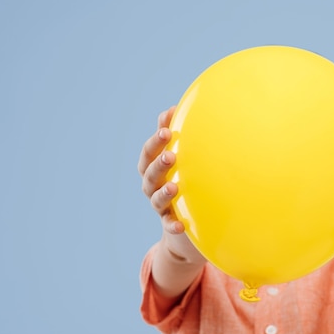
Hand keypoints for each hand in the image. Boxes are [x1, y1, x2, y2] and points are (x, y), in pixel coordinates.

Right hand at [137, 106, 185, 234]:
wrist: (184, 222)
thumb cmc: (181, 180)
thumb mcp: (177, 159)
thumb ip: (173, 136)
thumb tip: (173, 108)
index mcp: (153, 168)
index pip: (149, 153)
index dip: (155, 142)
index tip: (166, 130)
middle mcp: (152, 187)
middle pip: (150, 175)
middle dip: (159, 164)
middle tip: (171, 155)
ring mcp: (160, 206)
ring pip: (157, 200)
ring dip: (164, 193)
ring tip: (175, 187)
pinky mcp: (171, 224)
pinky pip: (169, 226)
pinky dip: (173, 225)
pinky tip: (181, 225)